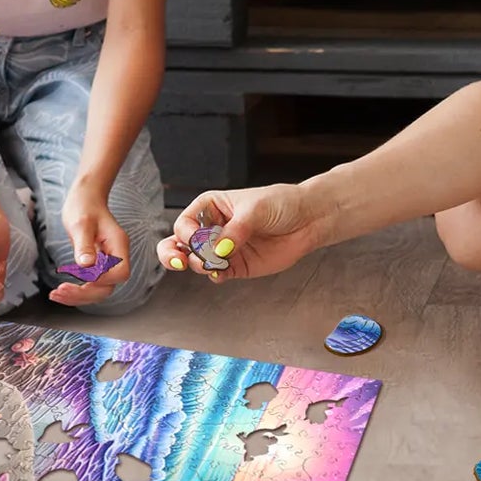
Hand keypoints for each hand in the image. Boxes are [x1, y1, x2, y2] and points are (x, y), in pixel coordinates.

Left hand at [49, 188, 129, 306]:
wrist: (84, 197)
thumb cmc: (84, 206)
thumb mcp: (81, 223)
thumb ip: (84, 245)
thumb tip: (86, 267)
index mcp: (118, 245)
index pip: (120, 272)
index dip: (103, 279)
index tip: (82, 275)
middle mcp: (116, 256)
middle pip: (108, 286)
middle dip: (84, 293)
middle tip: (60, 291)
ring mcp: (107, 261)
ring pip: (98, 289)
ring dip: (78, 296)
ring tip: (55, 295)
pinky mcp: (96, 264)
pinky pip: (90, 283)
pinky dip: (76, 290)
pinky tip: (59, 291)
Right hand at [158, 184, 324, 281]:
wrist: (307, 220)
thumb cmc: (280, 204)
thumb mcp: (255, 210)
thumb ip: (235, 230)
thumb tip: (219, 249)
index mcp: (210, 207)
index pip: (185, 222)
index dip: (187, 232)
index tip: (198, 239)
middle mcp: (212, 228)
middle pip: (179, 242)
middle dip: (173, 253)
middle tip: (179, 261)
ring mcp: (223, 249)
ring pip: (196, 261)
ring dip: (200, 265)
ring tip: (213, 264)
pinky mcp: (236, 265)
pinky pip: (217, 274)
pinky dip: (215, 276)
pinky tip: (220, 274)